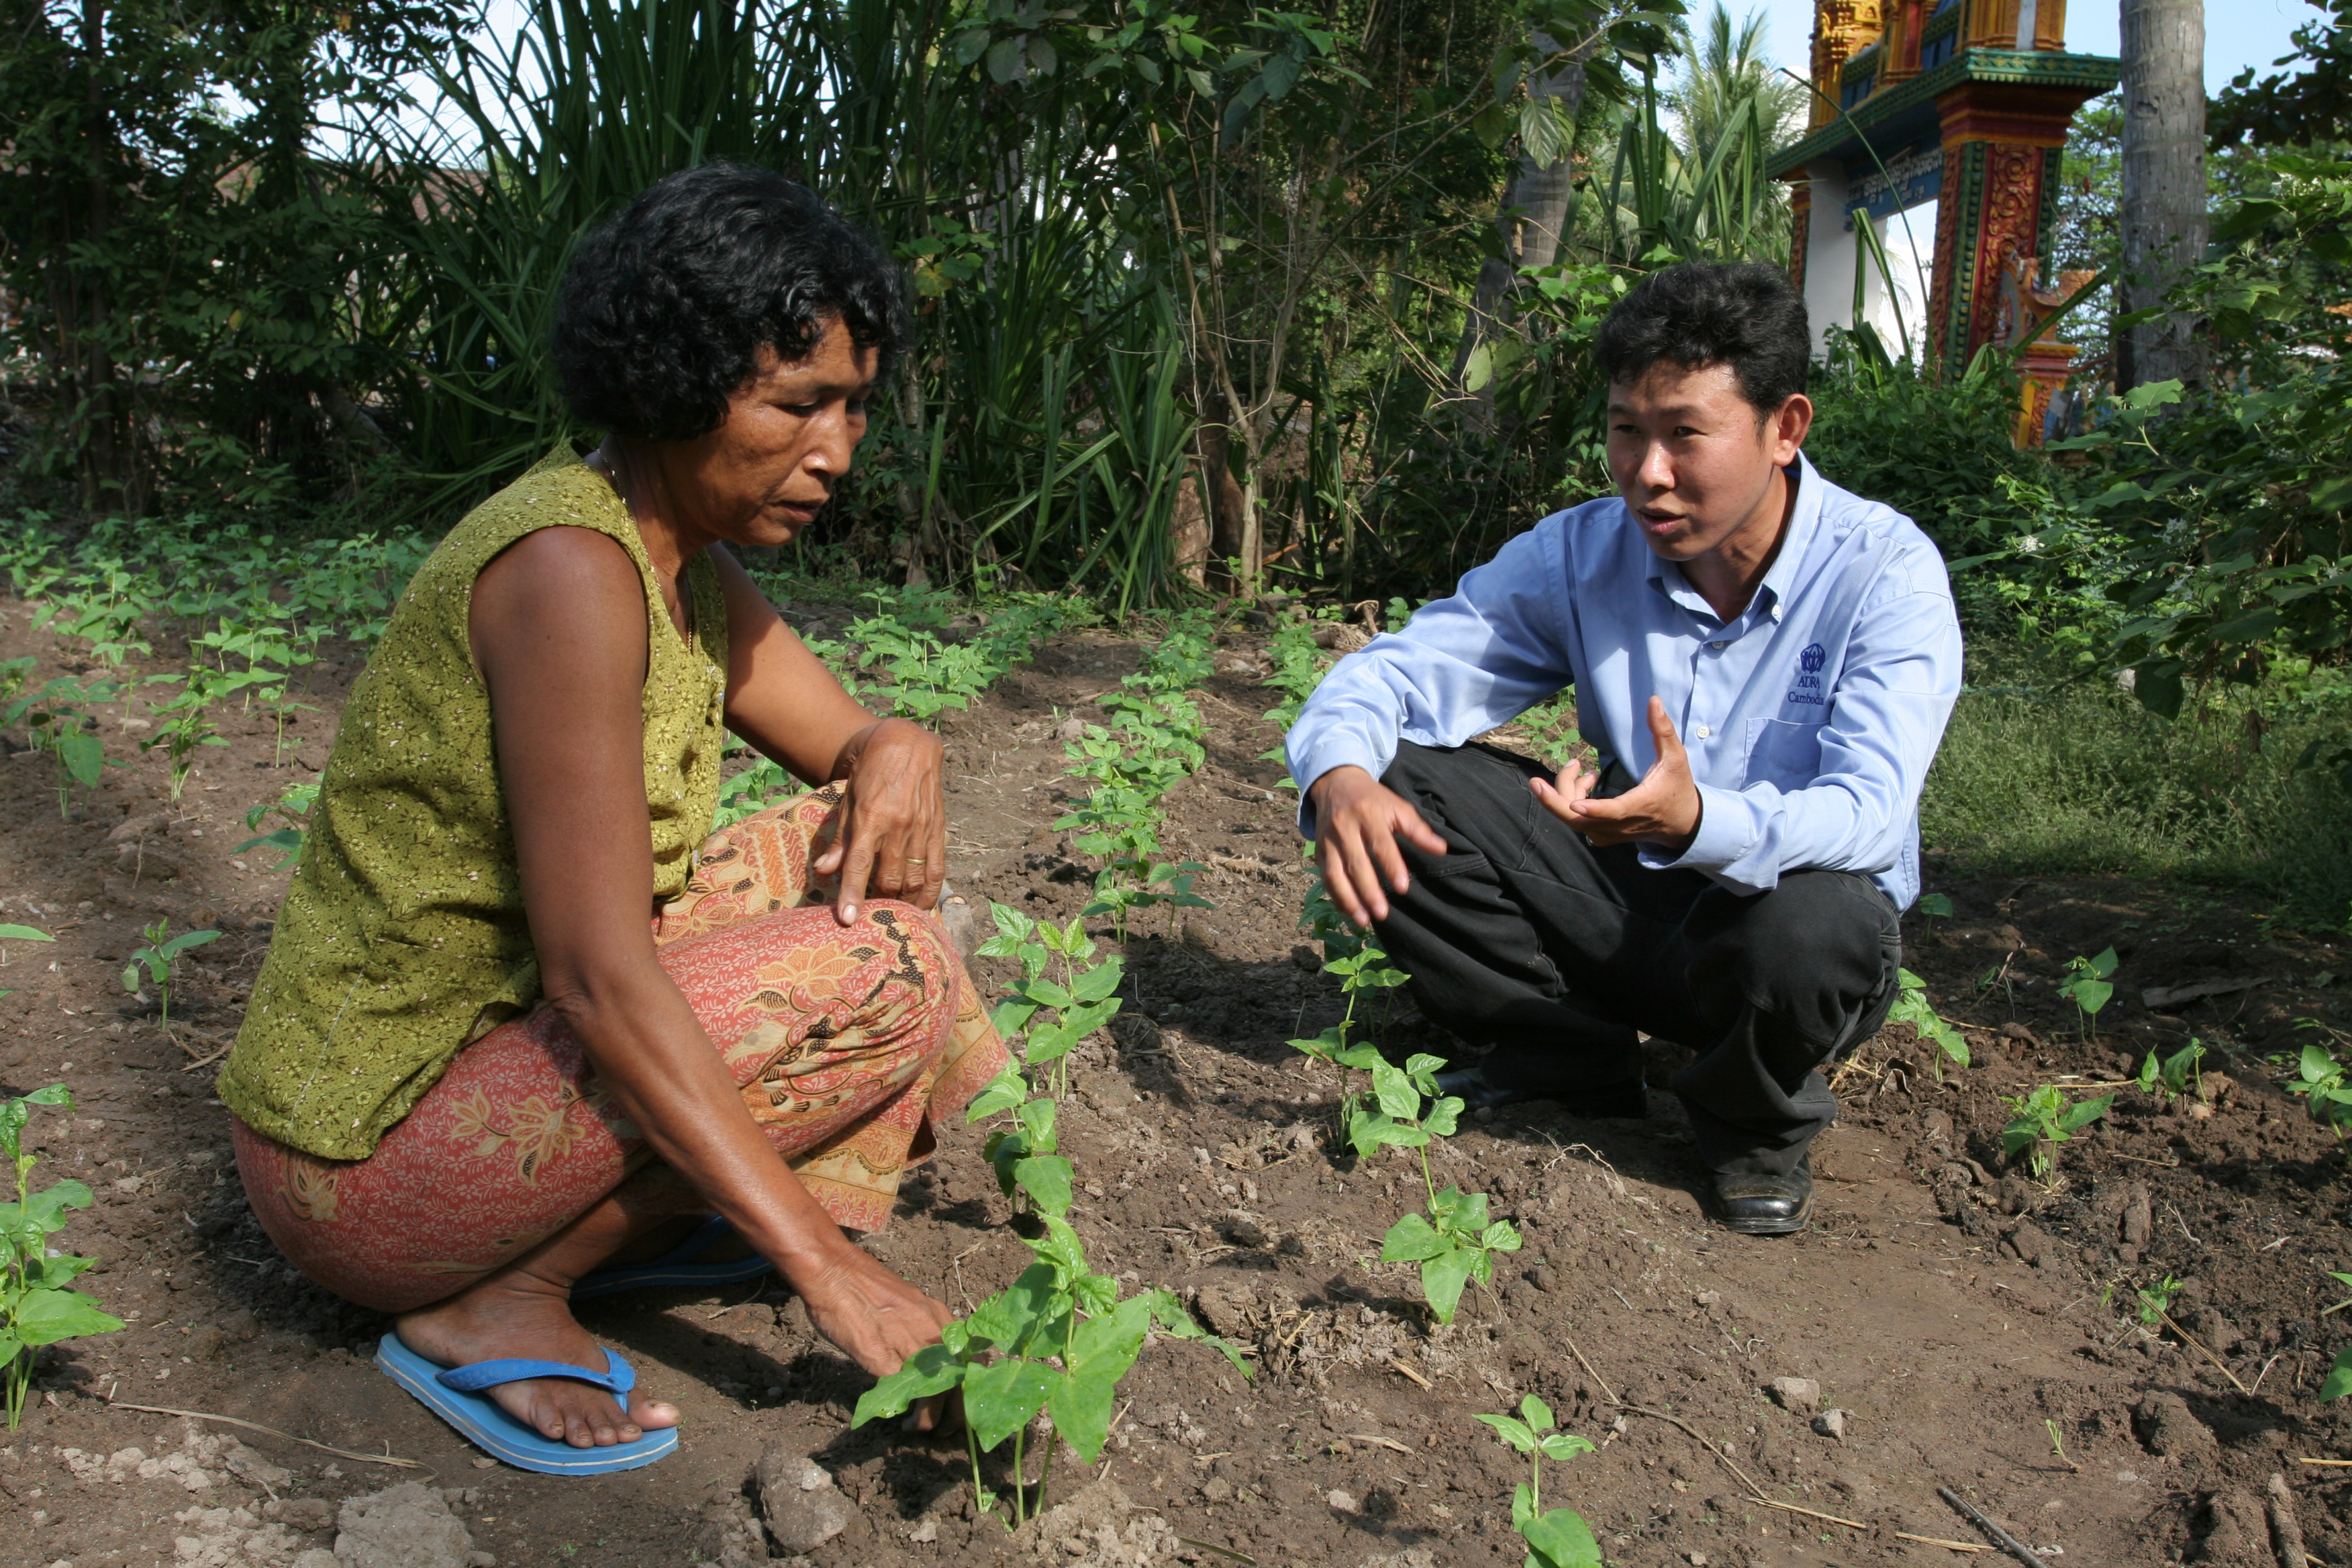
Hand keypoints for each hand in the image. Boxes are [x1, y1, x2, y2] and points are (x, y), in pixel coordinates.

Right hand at [792, 1241, 959, 1432]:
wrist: (837, 1273)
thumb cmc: (867, 1286)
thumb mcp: (910, 1304)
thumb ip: (924, 1328)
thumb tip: (930, 1355)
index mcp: (941, 1319)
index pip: (973, 1362)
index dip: (971, 1388)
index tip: (964, 1404)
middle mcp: (933, 1334)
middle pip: (960, 1385)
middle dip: (957, 1415)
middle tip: (945, 1429)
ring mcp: (908, 1348)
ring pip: (936, 1396)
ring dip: (929, 1420)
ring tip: (916, 1428)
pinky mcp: (882, 1360)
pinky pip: (903, 1395)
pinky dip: (904, 1413)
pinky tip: (898, 1419)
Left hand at [815, 719, 945, 922]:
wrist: (906, 743)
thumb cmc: (870, 773)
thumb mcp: (848, 801)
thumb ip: (840, 839)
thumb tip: (824, 870)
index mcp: (871, 816)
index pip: (859, 864)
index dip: (852, 893)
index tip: (848, 918)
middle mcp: (898, 825)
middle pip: (889, 878)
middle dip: (879, 901)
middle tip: (870, 914)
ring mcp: (921, 828)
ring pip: (914, 878)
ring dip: (903, 902)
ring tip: (894, 915)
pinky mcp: (938, 829)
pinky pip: (937, 868)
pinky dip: (930, 892)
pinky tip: (922, 906)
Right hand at [1306, 765, 1446, 925]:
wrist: (1336, 782)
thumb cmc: (1373, 799)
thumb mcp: (1397, 806)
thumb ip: (1417, 829)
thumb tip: (1441, 850)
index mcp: (1368, 813)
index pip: (1380, 843)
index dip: (1391, 866)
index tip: (1403, 887)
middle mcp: (1344, 827)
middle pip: (1356, 863)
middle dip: (1368, 890)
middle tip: (1382, 913)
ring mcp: (1328, 840)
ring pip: (1335, 874)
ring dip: (1348, 899)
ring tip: (1364, 920)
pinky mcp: (1318, 850)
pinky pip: (1325, 876)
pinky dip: (1336, 896)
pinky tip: (1349, 911)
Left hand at [1530, 696, 1701, 849]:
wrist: (1681, 823)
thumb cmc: (1677, 787)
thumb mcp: (1675, 757)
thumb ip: (1662, 730)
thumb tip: (1653, 700)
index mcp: (1639, 806)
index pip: (1613, 812)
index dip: (1594, 809)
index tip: (1575, 804)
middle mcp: (1621, 824)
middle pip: (1580, 821)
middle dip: (1554, 802)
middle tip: (1536, 783)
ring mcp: (1610, 833)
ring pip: (1575, 819)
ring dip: (1568, 792)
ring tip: (1580, 767)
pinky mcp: (1604, 835)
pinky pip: (1579, 822)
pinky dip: (1573, 803)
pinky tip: (1586, 782)